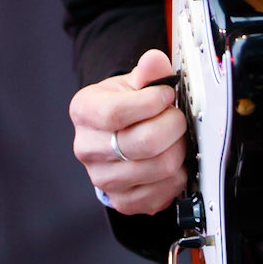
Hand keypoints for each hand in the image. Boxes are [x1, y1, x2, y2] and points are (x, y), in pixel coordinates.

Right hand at [70, 48, 187, 215]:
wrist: (113, 138)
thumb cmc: (121, 108)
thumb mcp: (131, 83)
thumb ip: (147, 72)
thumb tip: (154, 61)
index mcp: (84, 112)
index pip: (116, 112)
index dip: (151, 103)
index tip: (166, 95)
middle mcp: (88, 148)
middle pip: (143, 143)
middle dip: (172, 126)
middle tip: (177, 117)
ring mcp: (103, 179)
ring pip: (159, 168)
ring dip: (178, 150)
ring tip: (174, 139)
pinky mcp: (122, 201)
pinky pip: (162, 192)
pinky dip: (176, 176)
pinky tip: (170, 161)